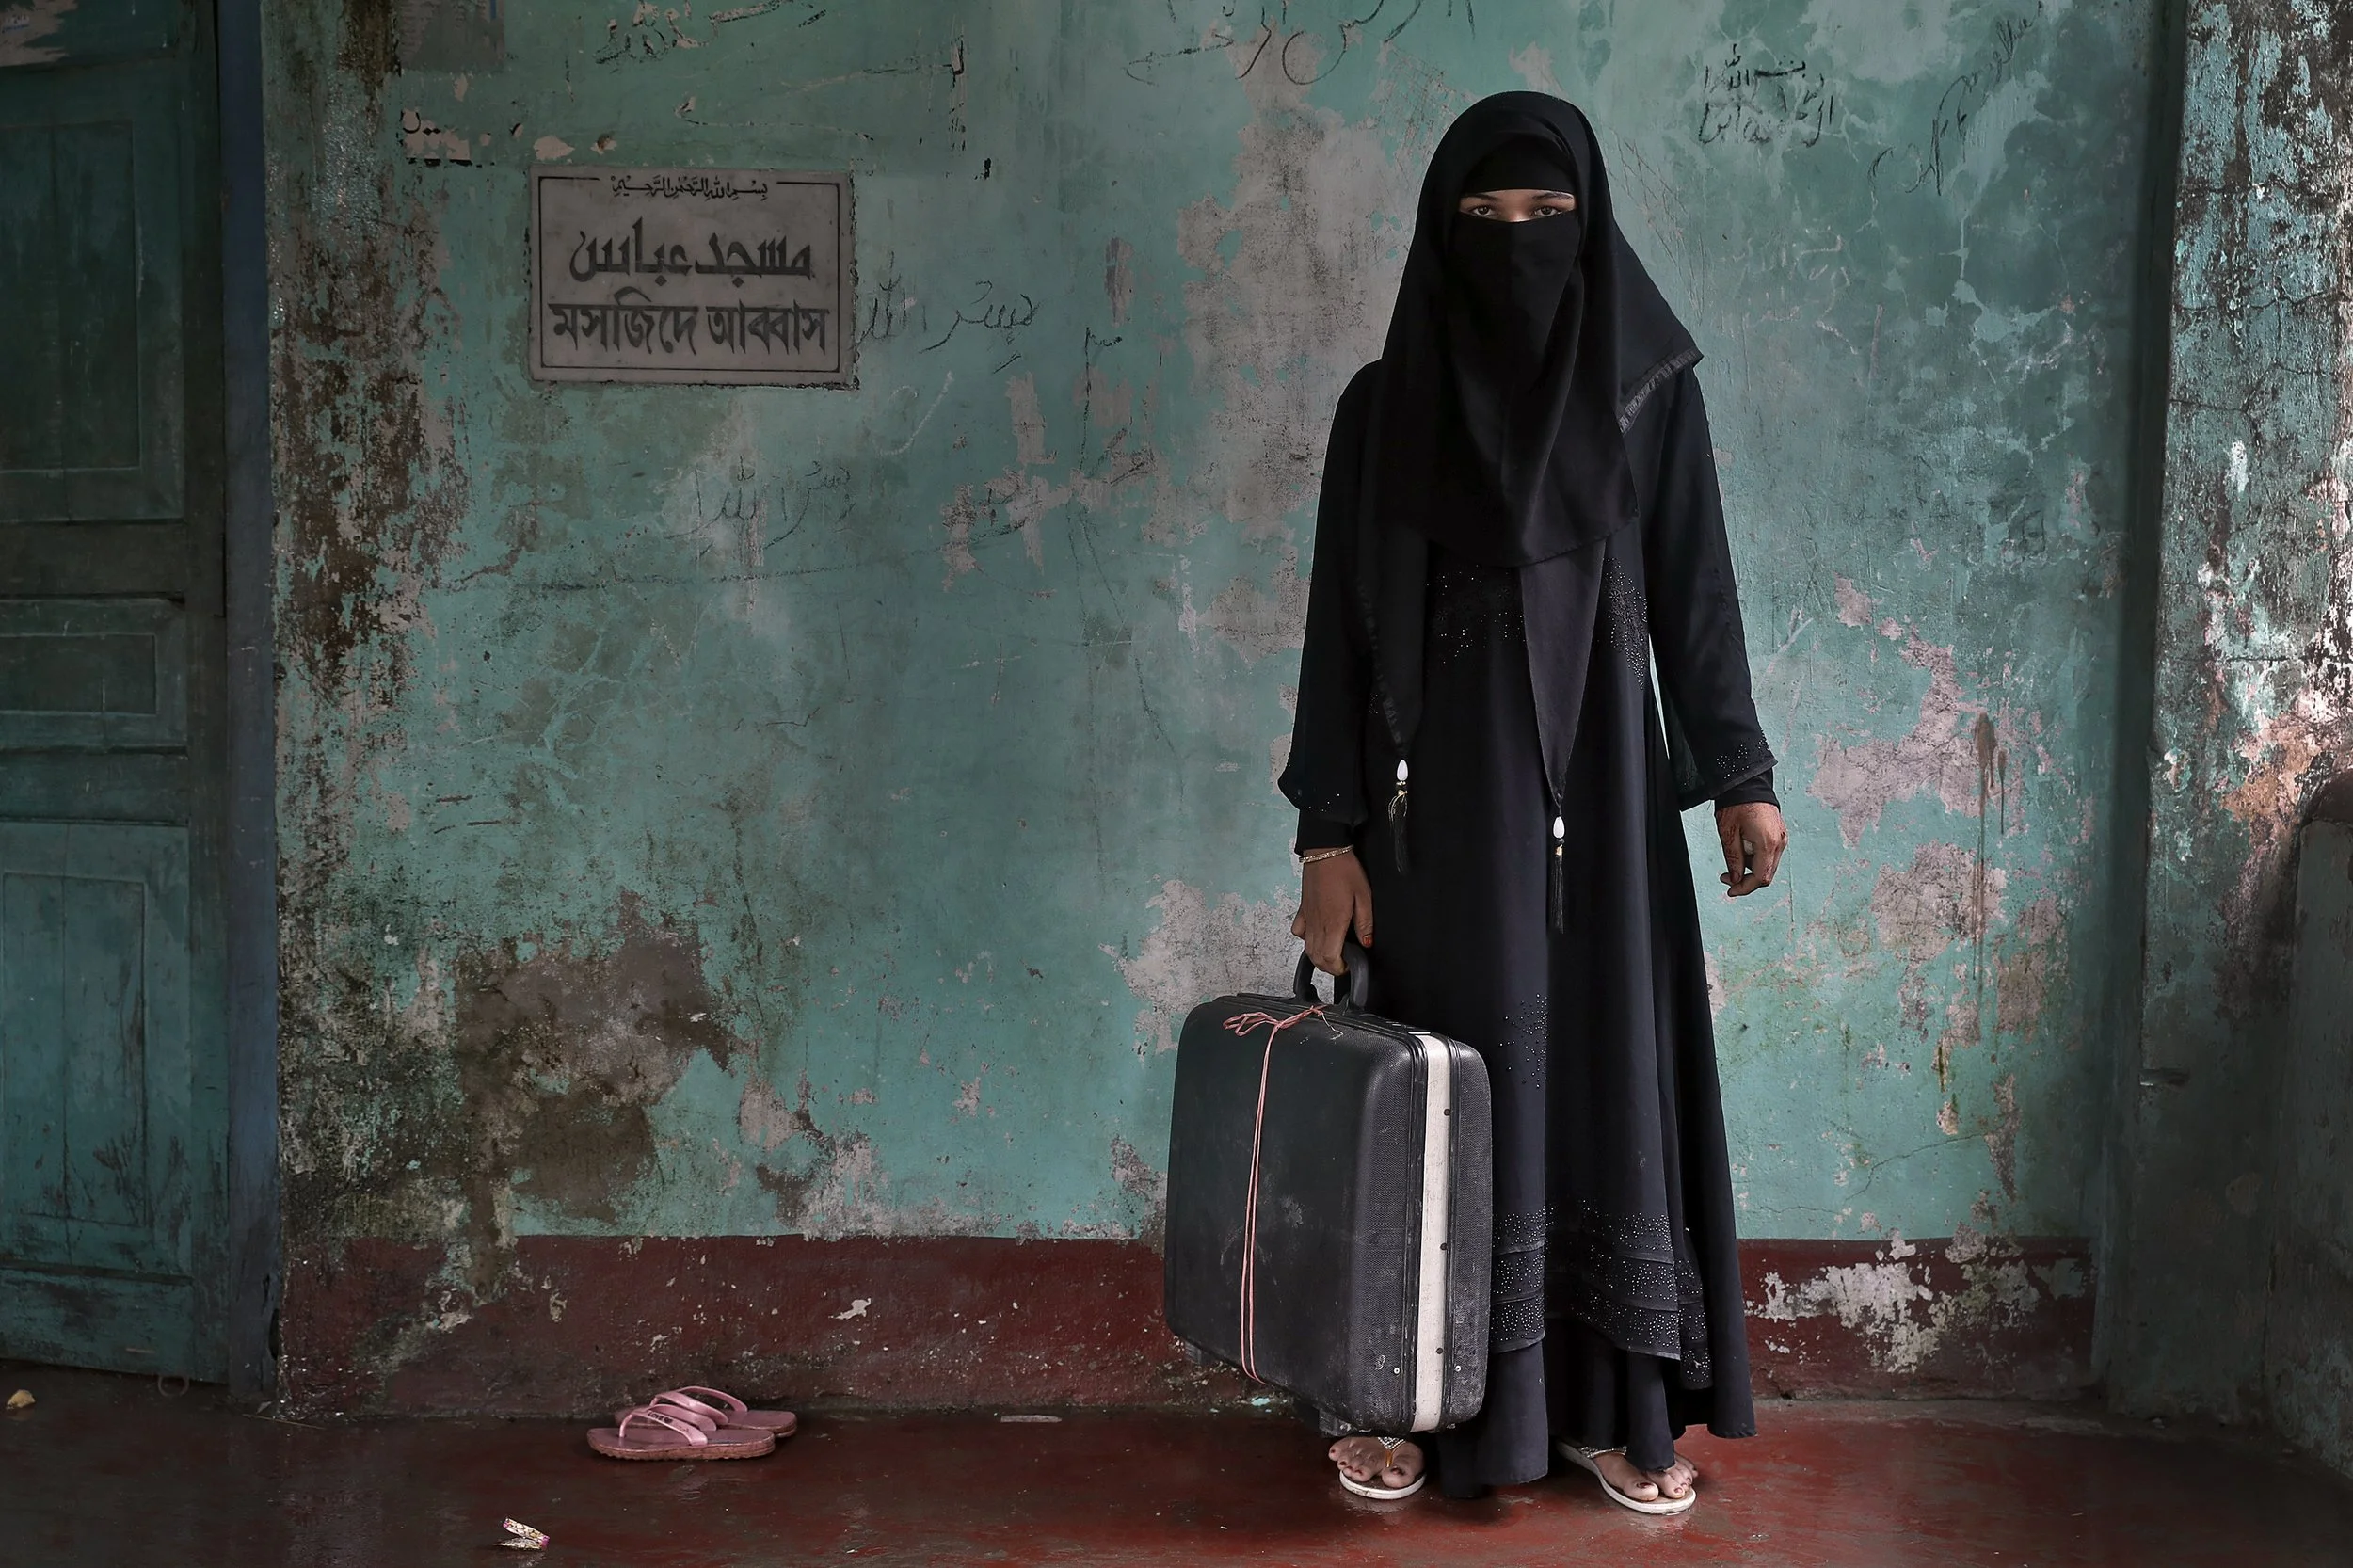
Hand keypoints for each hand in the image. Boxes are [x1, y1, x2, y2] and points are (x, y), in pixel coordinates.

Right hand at [1291, 851, 1372, 974]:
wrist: (1325, 850)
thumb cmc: (1345, 870)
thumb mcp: (1364, 895)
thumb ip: (1365, 922)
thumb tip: (1367, 942)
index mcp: (1334, 922)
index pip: (1329, 958)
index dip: (1339, 968)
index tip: (1349, 965)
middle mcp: (1318, 923)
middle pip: (1317, 958)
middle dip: (1329, 966)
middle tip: (1343, 961)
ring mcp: (1308, 917)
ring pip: (1307, 948)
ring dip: (1318, 957)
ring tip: (1332, 952)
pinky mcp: (1303, 909)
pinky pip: (1298, 932)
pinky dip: (1305, 939)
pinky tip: (1316, 935)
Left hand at [1716, 802, 1786, 896]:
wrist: (1748, 783)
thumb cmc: (1737, 803)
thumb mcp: (1728, 833)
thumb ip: (1733, 859)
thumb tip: (1735, 879)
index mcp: (1768, 843)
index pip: (1761, 878)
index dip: (1745, 888)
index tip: (1731, 891)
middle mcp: (1779, 842)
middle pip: (1766, 874)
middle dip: (1746, 879)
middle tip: (1727, 876)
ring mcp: (1782, 837)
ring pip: (1768, 865)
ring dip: (1750, 867)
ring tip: (1734, 852)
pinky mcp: (1779, 833)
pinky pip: (1769, 854)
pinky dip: (1756, 857)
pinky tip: (1743, 848)